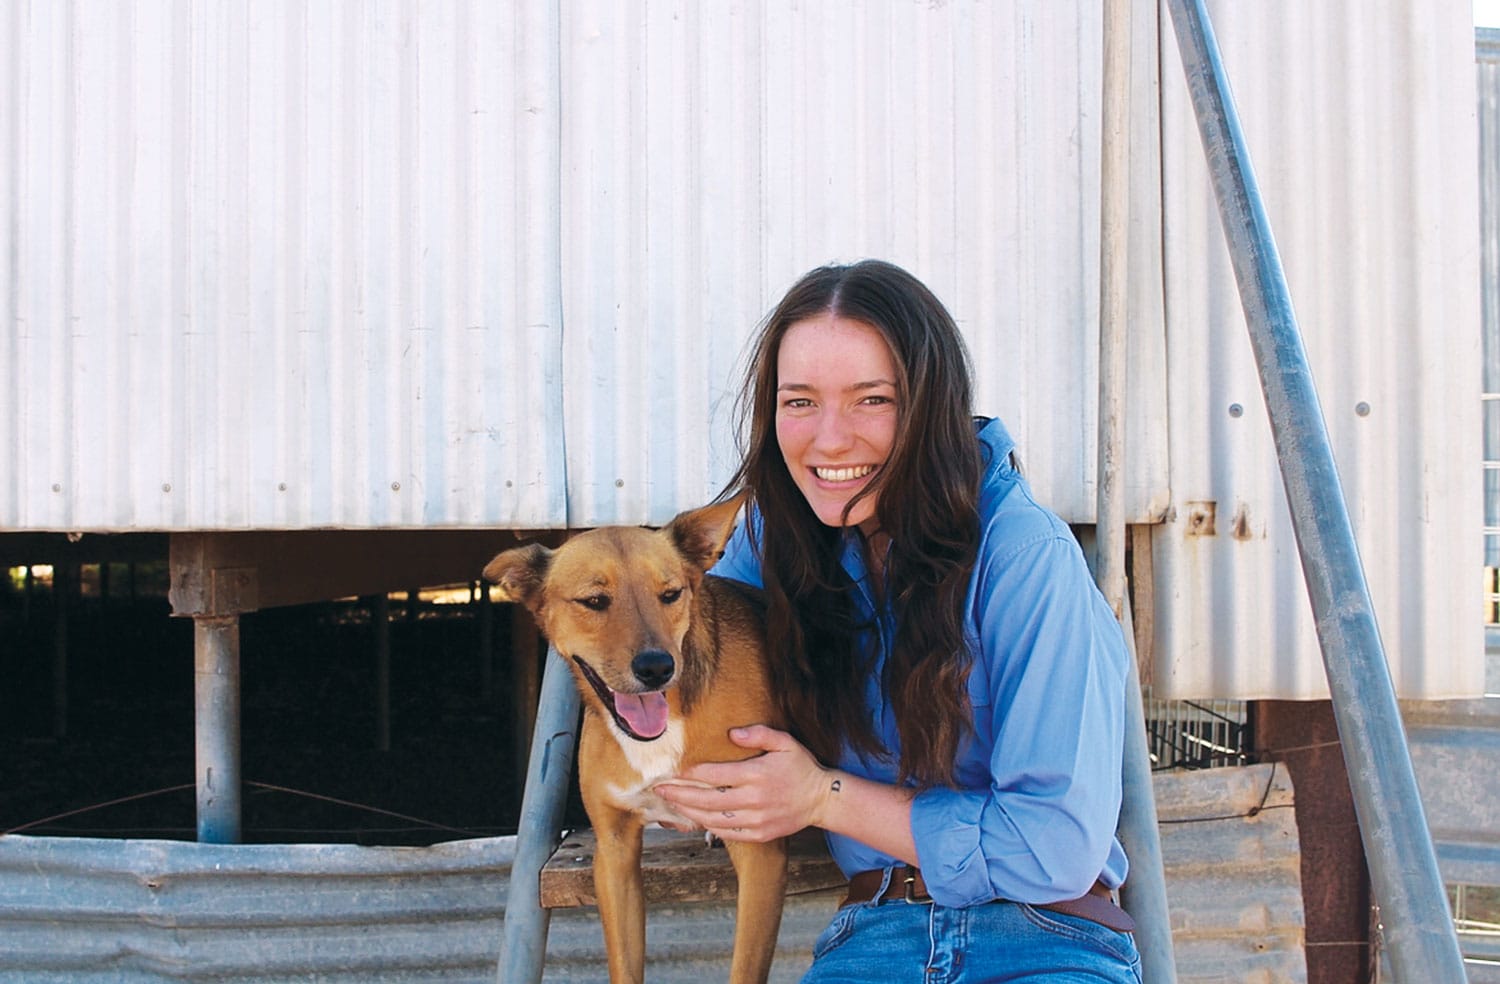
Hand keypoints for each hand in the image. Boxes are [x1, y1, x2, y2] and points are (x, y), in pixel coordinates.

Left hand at [653, 725, 835, 842]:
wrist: (822, 799)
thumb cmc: (801, 768)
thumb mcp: (785, 742)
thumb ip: (759, 734)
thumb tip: (732, 733)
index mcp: (757, 775)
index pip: (716, 776)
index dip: (693, 774)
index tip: (676, 770)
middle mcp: (754, 800)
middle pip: (708, 800)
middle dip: (680, 795)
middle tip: (660, 789)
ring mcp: (756, 820)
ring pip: (713, 819)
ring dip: (689, 812)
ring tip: (672, 804)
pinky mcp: (759, 834)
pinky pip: (727, 834)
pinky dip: (708, 827)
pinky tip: (695, 819)